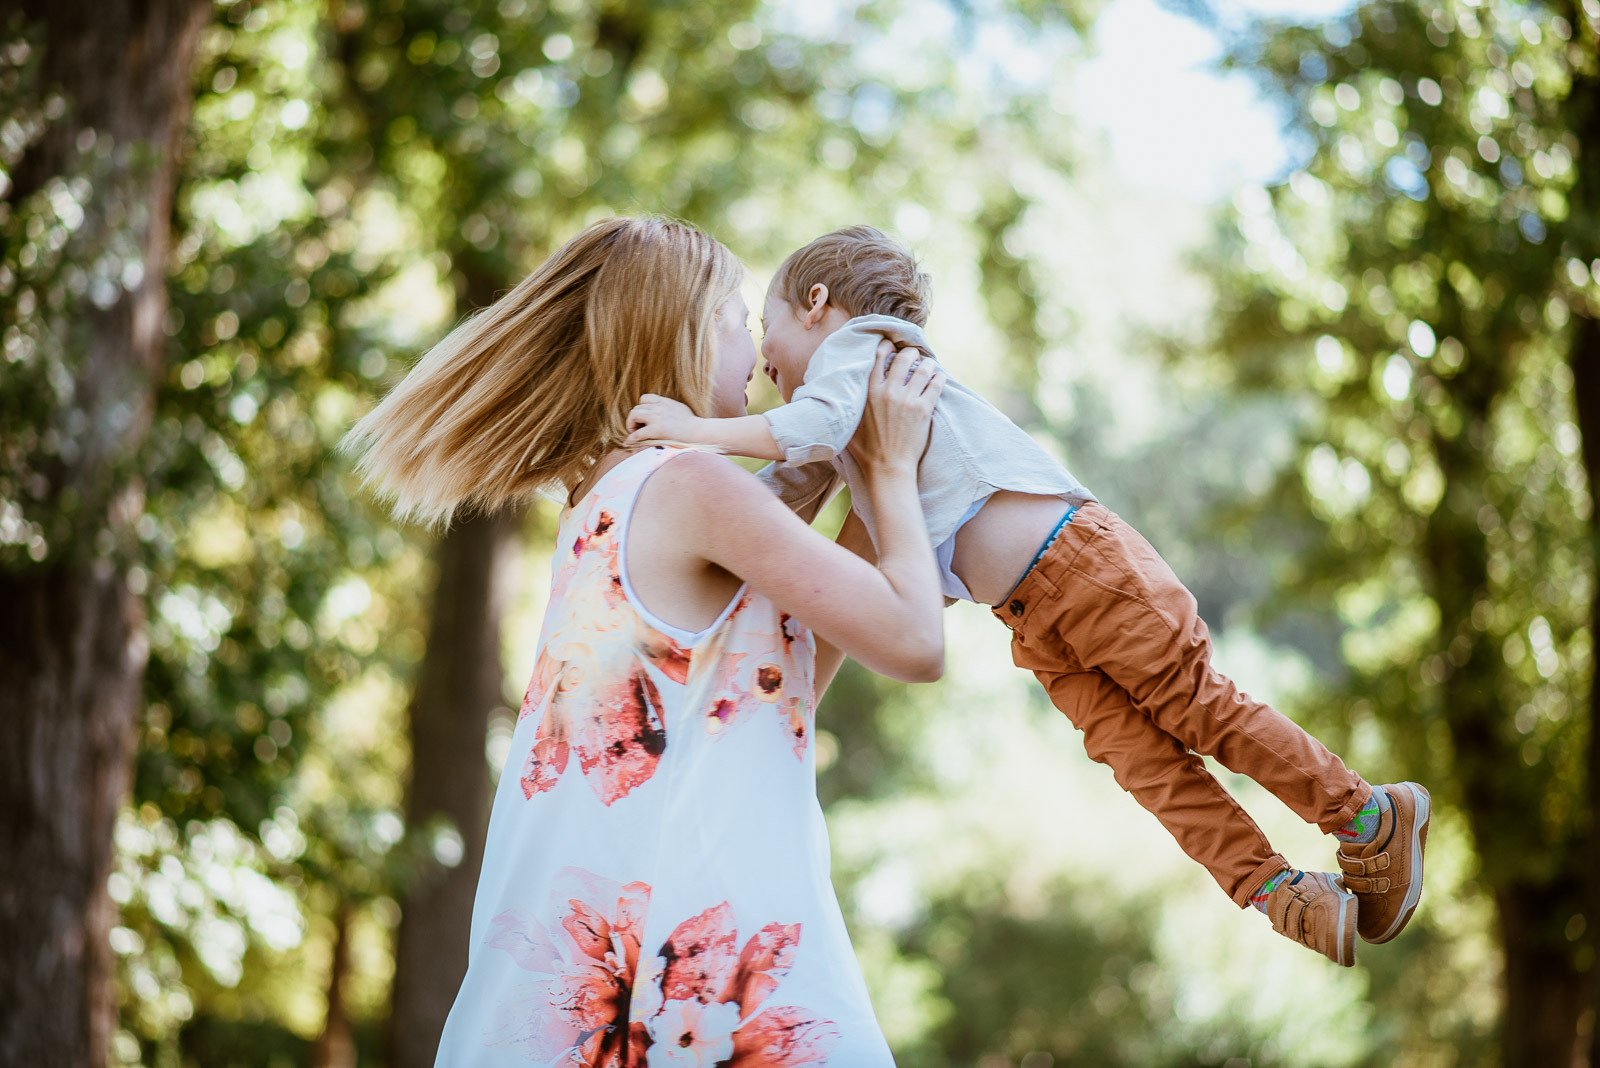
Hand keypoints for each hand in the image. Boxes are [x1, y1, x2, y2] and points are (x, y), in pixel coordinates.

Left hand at [625, 394, 701, 447]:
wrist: (700, 432)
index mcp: (665, 402)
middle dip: (634, 419)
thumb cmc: (693, 424)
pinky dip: (631, 438)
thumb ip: (668, 408)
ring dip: (631, 425)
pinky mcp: (657, 430)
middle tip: (637, 428)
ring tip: (635, 433)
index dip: (641, 408)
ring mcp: (657, 417)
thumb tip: (661, 414)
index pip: (644, 398)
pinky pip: (637, 433)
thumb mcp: (680, 409)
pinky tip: (630, 442)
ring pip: (634, 415)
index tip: (643, 418)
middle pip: (636, 408)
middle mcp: (659, 407)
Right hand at [846, 340, 944, 474]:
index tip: (890, 344)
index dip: (886, 346)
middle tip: (913, 354)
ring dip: (927, 363)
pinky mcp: (923, 410)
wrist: (886, 467)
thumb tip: (838, 393)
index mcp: (869, 392)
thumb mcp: (850, 422)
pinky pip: (935, 385)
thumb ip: (849, 403)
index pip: (878, 357)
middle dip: (910, 353)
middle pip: (903, 359)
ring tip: (929, 364)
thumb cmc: (865, 450)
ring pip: (922, 369)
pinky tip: (939, 376)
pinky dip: (938, 377)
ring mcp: (907, 400)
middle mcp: (888, 391)